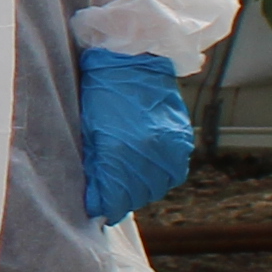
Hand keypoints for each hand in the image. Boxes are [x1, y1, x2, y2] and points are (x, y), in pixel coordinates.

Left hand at [79, 46, 199, 224]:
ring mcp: (169, 146)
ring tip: (128, 186)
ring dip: (142, 191)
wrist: (132, 60)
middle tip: (112, 199)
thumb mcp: (89, 130)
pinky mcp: (182, 139)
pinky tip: (147, 171)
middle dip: (122, 201)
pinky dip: (160, 177)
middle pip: (137, 195)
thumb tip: (97, 198)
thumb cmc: (101, 92)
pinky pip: (173, 172)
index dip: (106, 208)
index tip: (100, 210)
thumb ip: (96, 167)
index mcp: (118, 149)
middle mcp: (147, 151)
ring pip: (157, 186)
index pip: (115, 197)